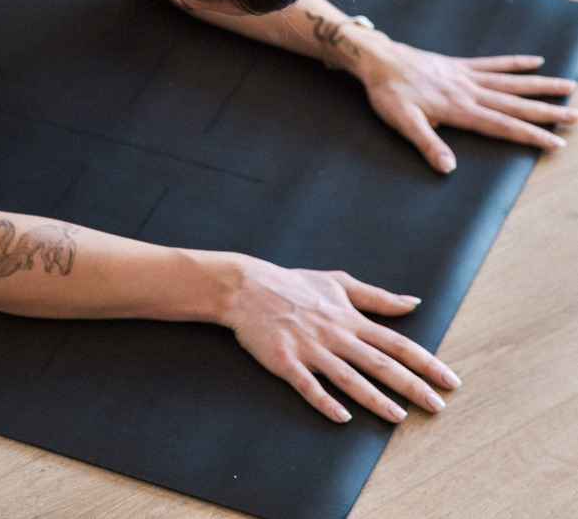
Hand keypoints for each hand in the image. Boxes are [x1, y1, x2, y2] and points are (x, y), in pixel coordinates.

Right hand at [226, 258, 459, 422]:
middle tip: (438, 406)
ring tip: (399, 417)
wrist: (249, 288)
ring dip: (375, 398)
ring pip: (349, 378)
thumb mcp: (340, 282)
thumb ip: (377, 297)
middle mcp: (336, 335)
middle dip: (412, 385)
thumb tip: (412, 303)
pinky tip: (342, 418)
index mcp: (350, 319)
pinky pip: (308, 386)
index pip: (396, 343)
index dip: (425, 362)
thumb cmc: (295, 285)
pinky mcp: (287, 362)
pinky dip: (325, 401)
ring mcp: (312, 350)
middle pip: (380, 363)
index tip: (449, 379)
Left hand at [353, 35, 576, 172]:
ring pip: (512, 82)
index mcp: (459, 108)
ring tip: (568, 87)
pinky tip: (536, 61)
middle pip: (515, 103)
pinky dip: (516, 63)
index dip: (530, 134)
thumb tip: (448, 168)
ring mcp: (467, 75)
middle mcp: (469, 91)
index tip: (555, 142)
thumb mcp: (403, 123)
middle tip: (575, 116)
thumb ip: (428, 145)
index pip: (502, 125)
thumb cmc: (389, 94)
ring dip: (541, 85)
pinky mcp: (461, 65)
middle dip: (547, 111)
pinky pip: (494, 63)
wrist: (379, 60)